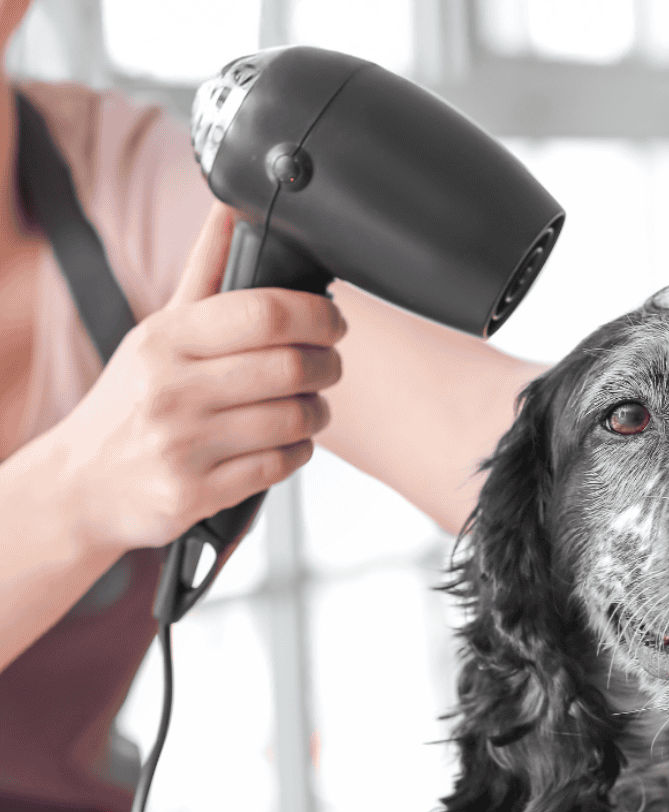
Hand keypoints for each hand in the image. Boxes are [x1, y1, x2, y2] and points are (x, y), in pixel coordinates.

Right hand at [56, 201, 344, 552]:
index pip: (264, 312)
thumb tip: (230, 205)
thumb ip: (203, 273)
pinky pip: (280, 466)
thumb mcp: (157, 333)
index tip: (333, 321)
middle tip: (328, 364)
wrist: (80, 484)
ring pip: (293, 419)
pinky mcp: (197, 493)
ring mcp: (184, 445)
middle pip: (290, 367)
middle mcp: (172, 389)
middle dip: (327, 365)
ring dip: (317, 411)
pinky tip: (288, 441)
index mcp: (166, 339)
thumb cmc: (130, 403)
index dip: (317, 314)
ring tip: (310, 405)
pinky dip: (298, 451)